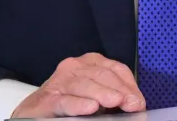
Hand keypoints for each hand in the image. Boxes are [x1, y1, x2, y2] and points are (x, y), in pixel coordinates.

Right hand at [11, 53, 144, 117]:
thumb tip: (135, 103)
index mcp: (90, 63)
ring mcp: (59, 82)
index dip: (129, 85)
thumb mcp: (97, 96)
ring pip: (84, 85)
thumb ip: (115, 96)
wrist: (37, 113)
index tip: (139, 102)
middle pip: (102, 75)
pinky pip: (64, 101)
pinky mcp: (46, 99)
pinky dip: (78, 104)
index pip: (115, 69)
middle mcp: (74, 67)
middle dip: (119, 90)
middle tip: (133, 105)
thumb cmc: (72, 103)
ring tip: (115, 102)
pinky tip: (90, 108)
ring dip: (101, 94)